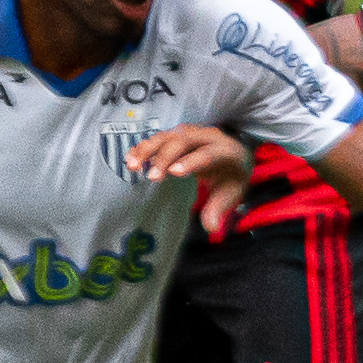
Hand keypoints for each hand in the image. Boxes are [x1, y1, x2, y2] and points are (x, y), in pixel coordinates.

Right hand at [126, 123, 256, 238]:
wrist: (232, 155)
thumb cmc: (231, 176)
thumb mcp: (231, 193)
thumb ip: (219, 208)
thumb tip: (211, 228)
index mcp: (226, 150)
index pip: (208, 154)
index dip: (191, 162)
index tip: (173, 173)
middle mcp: (207, 136)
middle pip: (183, 141)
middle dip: (165, 157)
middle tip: (151, 177)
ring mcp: (190, 134)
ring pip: (167, 136)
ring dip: (148, 149)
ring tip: (131, 166)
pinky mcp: (176, 136)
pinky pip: (158, 139)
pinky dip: (143, 148)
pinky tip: (130, 159)